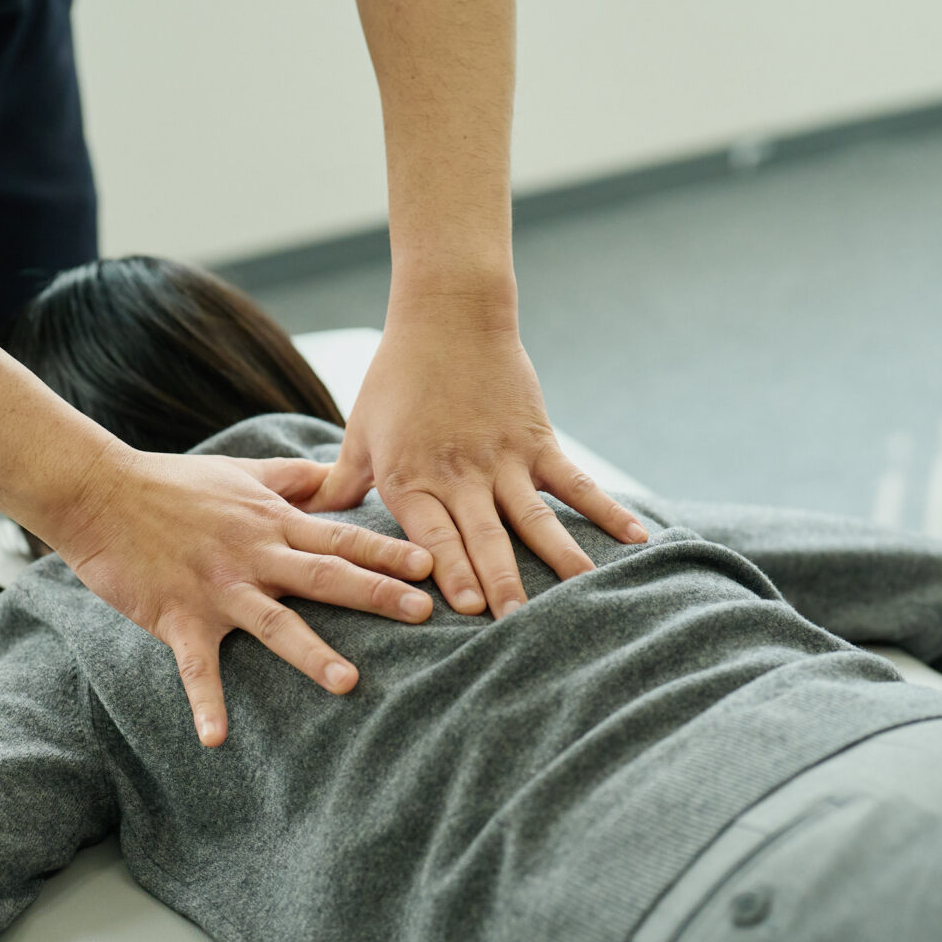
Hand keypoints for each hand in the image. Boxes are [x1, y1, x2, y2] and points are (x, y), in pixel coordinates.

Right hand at [51, 446, 435, 746]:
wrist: (100, 492)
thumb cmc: (173, 482)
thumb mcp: (242, 471)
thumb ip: (294, 477)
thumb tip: (338, 475)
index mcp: (272, 523)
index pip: (340, 538)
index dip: (387, 551)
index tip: (432, 564)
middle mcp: (253, 555)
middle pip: (325, 576)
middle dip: (376, 595)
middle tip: (424, 613)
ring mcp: (217, 589)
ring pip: (274, 624)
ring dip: (311, 653)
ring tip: (349, 683)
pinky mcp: (177, 617)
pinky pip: (196, 667)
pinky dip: (206, 702)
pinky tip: (217, 740)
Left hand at [306, 304, 647, 617]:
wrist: (448, 313)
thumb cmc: (396, 375)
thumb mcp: (359, 432)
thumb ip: (338, 483)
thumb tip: (305, 521)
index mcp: (411, 478)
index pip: (432, 535)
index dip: (451, 572)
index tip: (467, 612)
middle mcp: (459, 475)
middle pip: (485, 537)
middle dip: (503, 584)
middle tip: (521, 627)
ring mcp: (504, 459)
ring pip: (535, 519)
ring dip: (558, 560)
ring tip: (582, 597)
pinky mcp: (537, 442)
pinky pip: (576, 483)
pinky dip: (608, 511)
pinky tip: (636, 541)